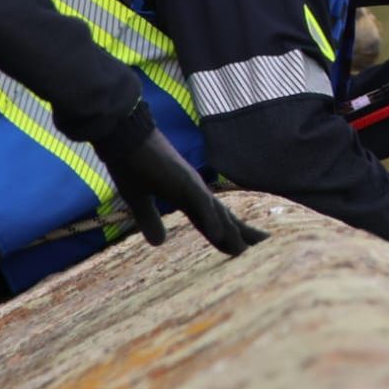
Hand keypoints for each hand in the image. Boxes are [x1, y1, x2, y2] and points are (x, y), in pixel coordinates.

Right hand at [95, 106, 268, 254]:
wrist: (122, 136)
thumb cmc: (130, 164)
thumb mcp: (138, 200)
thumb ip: (149, 220)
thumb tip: (159, 243)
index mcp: (187, 196)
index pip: (213, 221)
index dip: (228, 237)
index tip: (244, 252)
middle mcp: (195, 191)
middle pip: (224, 218)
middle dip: (243, 236)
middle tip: (267, 249)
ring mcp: (191, 185)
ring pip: (217, 214)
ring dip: (232, 233)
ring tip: (247, 253)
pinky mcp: (182, 180)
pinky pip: (199, 203)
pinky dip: (209, 219)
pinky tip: (219, 235)